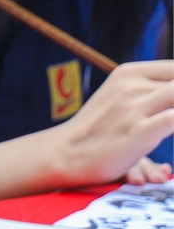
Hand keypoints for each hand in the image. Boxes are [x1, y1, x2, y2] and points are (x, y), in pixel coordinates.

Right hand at [57, 61, 173, 186]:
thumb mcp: (121, 98)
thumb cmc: (99, 129)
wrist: (65, 152)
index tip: (172, 105)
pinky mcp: (137, 131)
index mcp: (129, 72)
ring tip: (169, 122)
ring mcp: (133, 108)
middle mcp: (132, 85)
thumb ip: (151, 92)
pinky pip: (173, 119)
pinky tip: (169, 156)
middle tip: (171, 115)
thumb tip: (171, 100)